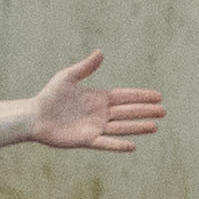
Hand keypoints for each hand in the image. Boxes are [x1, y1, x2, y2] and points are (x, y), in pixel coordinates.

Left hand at [17, 51, 164, 155]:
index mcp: (98, 98)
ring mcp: (95, 127)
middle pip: (127, 112)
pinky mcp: (86, 140)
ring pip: (121, 127)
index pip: (125, 96)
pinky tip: (133, 146)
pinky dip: (118, 145)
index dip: (141, 96)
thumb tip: (101, 52)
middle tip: (164, 111)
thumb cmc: (49, 95)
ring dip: (137, 127)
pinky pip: (105, 143)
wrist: (34, 116)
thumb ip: (86, 67)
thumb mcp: (68, 77)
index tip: (158, 96)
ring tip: (155, 127)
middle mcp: (100, 113)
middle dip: (145, 111)